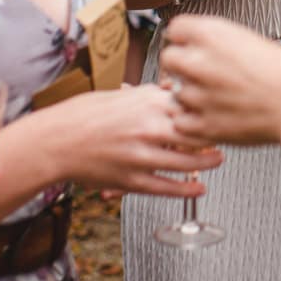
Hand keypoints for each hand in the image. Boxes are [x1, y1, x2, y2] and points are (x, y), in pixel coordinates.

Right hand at [42, 84, 222, 195]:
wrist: (55, 141)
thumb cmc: (83, 115)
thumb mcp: (120, 95)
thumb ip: (149, 96)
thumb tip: (171, 91)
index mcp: (145, 102)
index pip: (189, 104)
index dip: (206, 108)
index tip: (216, 109)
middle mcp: (147, 127)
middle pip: (195, 132)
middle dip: (213, 135)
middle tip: (225, 134)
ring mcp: (141, 156)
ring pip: (186, 162)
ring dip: (207, 162)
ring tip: (217, 159)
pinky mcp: (132, 180)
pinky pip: (166, 187)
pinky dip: (187, 189)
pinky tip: (199, 188)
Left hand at [160, 15, 280, 144]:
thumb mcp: (247, 39)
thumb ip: (215, 41)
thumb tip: (195, 45)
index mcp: (212, 35)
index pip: (175, 29)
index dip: (185, 39)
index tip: (192, 47)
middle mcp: (199, 62)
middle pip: (169, 59)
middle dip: (182, 66)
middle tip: (199, 74)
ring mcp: (198, 96)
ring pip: (175, 93)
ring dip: (189, 96)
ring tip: (215, 98)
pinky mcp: (203, 126)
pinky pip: (180, 122)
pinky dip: (192, 121)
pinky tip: (211, 117)